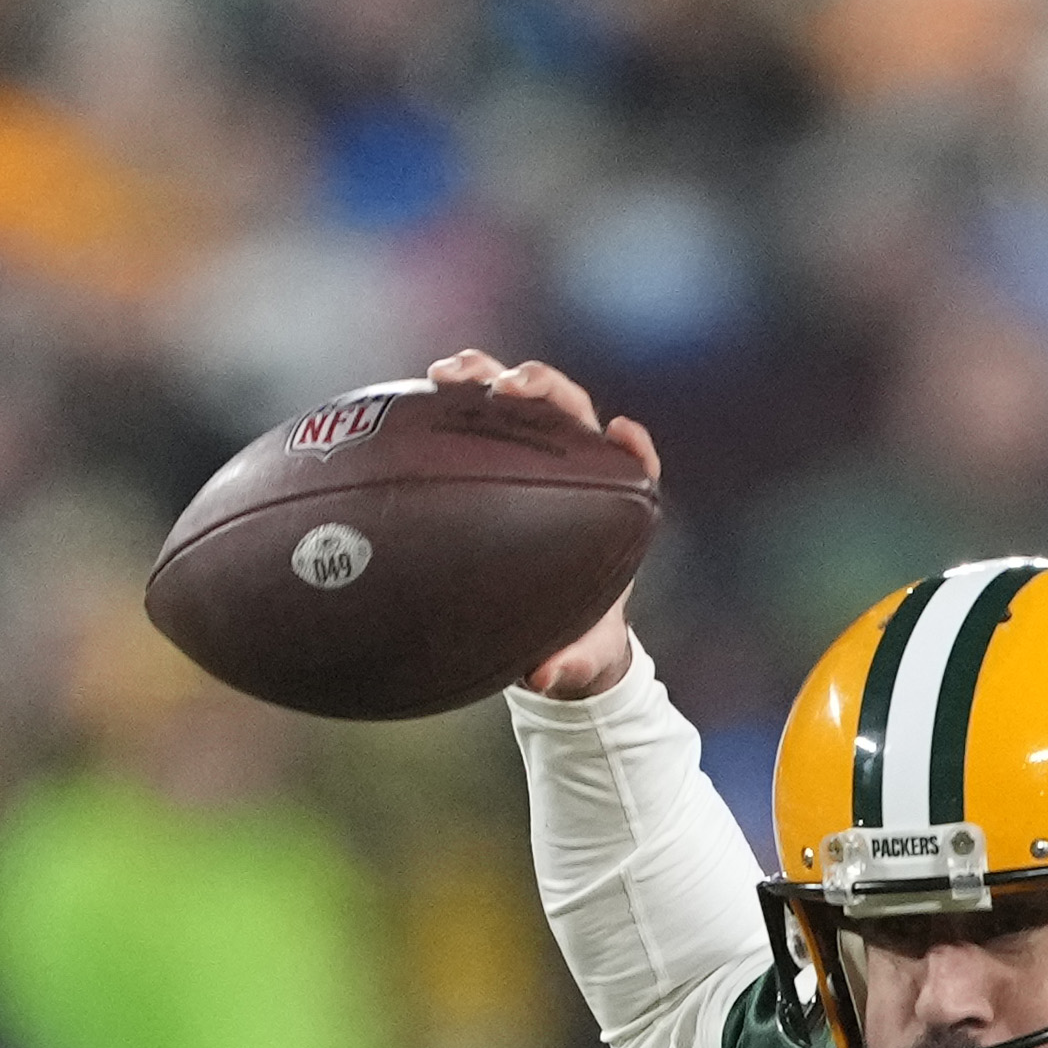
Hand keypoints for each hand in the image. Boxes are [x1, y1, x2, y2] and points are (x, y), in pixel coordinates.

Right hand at [422, 350, 662, 696]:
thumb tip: (542, 675)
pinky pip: (475, 421)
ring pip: (519, 403)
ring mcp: (534, 457)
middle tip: (506, 386)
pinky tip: (413, 394)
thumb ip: (566, 665)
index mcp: (609, 508)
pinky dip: (450, 403)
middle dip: (541, 387)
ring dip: (486, 375)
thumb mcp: (575, 661)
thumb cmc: (573, 639)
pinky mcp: (495, 456)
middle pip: (570, 412)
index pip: (634, 464)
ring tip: (446, 372)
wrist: (547, 631)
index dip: (632, 446)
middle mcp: (575, 471)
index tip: (619, 433)